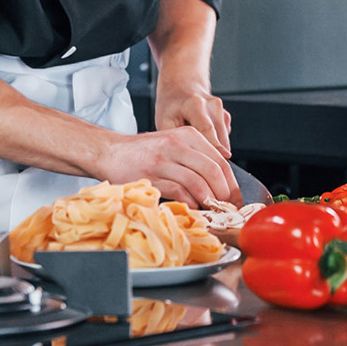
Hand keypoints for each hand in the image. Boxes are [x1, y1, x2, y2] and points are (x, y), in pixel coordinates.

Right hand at [86, 127, 240, 206]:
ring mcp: (163, 160)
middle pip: (213, 171)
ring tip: (211, 209)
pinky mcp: (151, 176)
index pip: (220, 160)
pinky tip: (193, 207)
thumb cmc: (144, 152)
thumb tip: (222, 184)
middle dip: (224, 193)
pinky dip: (190, 202)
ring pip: (197, 182)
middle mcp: (177, 145)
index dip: (232, 183)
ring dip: (208, 200)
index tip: (236, 198)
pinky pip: (179, 192)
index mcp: (188, 136)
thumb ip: (196, 159)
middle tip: (227, 207)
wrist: (110, 151)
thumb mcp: (174, 145)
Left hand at [155, 80, 231, 157]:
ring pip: (224, 139)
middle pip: (219, 137)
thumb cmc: (171, 106)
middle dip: (215, 155)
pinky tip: (201, 137)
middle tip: (203, 170)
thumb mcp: (164, 122)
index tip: (222, 160)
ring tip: (194, 146)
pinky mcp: (226, 117)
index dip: (214, 147)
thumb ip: (176, 140)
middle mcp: (212, 105)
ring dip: (213, 149)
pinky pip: (223, 137)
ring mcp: (222, 110)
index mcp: (194, 104)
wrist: (182, 87)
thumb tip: (186, 160)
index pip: (207, 129)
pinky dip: (214, 142)